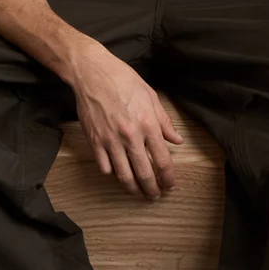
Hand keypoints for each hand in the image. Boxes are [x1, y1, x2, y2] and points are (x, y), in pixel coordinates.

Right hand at [70, 43, 183, 199]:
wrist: (92, 73)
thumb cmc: (122, 79)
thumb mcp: (150, 95)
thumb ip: (164, 121)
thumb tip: (176, 140)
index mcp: (148, 124)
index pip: (162, 160)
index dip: (169, 177)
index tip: (171, 185)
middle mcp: (130, 136)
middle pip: (144, 173)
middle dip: (153, 189)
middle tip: (156, 195)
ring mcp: (110, 140)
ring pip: (124, 175)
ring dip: (134, 188)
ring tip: (139, 192)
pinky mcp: (94, 141)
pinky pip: (105, 167)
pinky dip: (112, 174)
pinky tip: (118, 174)